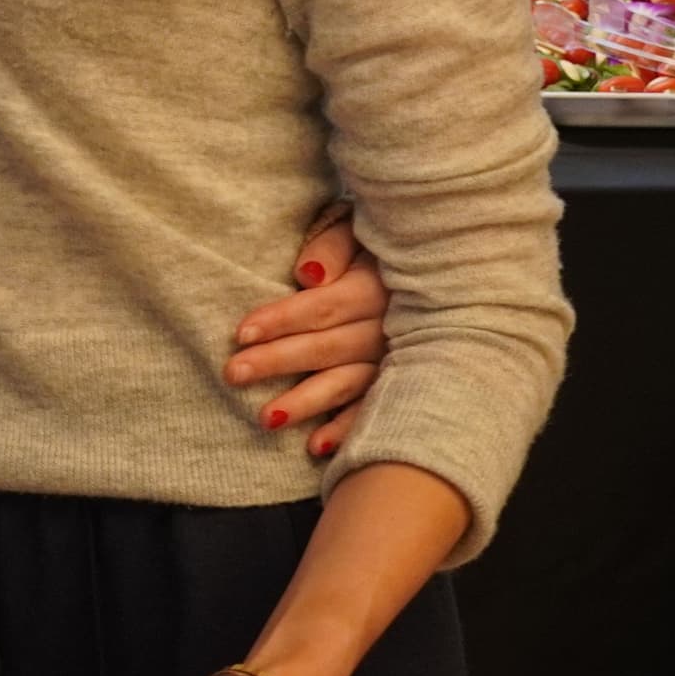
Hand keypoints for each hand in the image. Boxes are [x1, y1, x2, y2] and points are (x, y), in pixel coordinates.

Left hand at [228, 204, 386, 458]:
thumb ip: (333, 247)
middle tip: (233, 374)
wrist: (441, 265)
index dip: (281, 319)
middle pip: (327, 348)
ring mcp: (401, 359)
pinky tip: (317, 447)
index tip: (241, 333)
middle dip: (278, 362)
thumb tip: (306, 273)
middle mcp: (390, 327)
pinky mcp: (407, 382)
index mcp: (376, 287)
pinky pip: (376, 410)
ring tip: (266, 419)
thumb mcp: (356, 228)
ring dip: (307, 403)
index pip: (322, 307)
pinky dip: (348, 430)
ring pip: (348, 384)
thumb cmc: (377, 243)